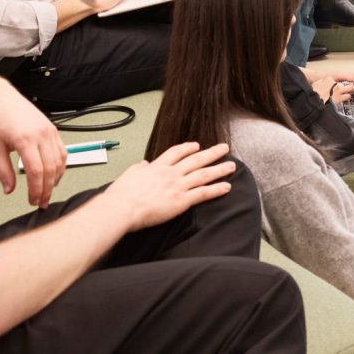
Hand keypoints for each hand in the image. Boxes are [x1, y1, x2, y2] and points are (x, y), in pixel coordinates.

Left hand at [0, 80, 66, 207]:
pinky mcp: (53, 130)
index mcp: (25, 139)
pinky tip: (54, 175)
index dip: (36, 190)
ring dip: (55, 179)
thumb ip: (2, 170)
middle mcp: (42, 135)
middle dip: (47, 189)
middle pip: (51, 169)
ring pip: (60, 161)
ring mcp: (50, 131)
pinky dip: (60, 166)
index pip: (36, 171)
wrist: (1, 98)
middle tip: (41, 202)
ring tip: (47, 191)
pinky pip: (62, 151)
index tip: (32, 201)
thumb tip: (9, 189)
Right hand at [101, 142, 235, 232]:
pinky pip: (203, 193)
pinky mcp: (181, 200)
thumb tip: (143, 165)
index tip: (197, 145)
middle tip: (224, 148)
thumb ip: (138, 169)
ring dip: (219, 169)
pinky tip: (227, 187)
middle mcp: (171, 173)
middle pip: (196, 159)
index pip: (177, 152)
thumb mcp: (128, 175)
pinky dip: (216, 189)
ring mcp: (178, 186)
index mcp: (157, 166)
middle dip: (211, 153)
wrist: (122, 208)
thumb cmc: (121, 195)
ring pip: (204, 174)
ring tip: (232, 166)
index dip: (188, 147)